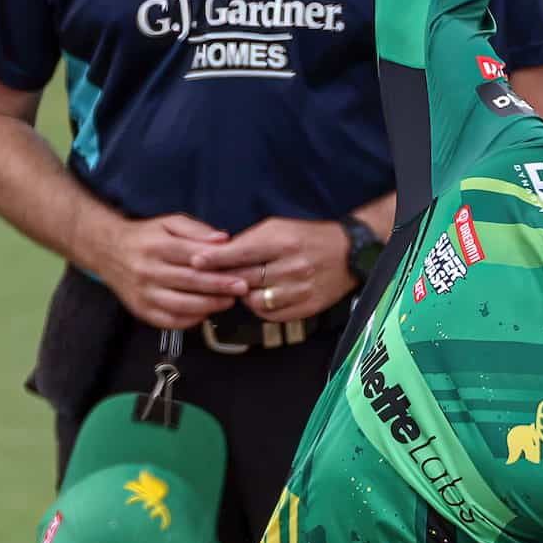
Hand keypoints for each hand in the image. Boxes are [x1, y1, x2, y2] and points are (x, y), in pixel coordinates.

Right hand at [91, 213, 251, 329]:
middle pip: (188, 282)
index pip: (192, 257)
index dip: (218, 266)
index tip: (239, 272)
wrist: (108, 251)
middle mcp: (147, 270)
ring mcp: (143, 293)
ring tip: (227, 302)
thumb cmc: (146, 238)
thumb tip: (223, 240)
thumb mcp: (169, 224)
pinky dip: (190, 320)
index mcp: (156, 246)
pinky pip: (169, 321)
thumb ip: (197, 230)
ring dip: (208, 306)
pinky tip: (205, 313)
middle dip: (218, 287)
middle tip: (240, 289)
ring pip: (180, 305)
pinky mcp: (140, 310)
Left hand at [194, 215, 357, 321]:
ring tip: (243, 287)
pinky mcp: (306, 307)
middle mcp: (293, 266)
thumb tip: (216, 255)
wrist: (348, 253)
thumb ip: (249, 242)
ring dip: (243, 296)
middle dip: (225, 279)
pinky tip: (261, 297)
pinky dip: (260, 308)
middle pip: (245, 278)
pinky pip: (271, 315)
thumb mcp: (278, 227)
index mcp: (283, 241)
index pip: (241, 252)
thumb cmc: (307, 237)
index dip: (215, 258)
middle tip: (211, 279)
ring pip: (255, 300)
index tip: (195, 261)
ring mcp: (300, 289)